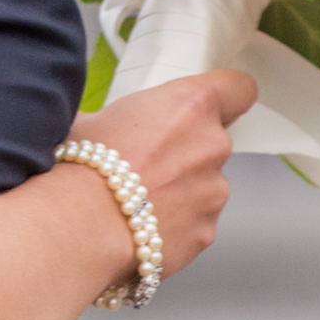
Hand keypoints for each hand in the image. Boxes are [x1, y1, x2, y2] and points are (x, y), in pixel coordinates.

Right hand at [69, 69, 253, 286]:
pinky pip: (194, 223)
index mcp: (190, 105)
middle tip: (144, 162)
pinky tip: (140, 226)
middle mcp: (211, 145)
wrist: (81, 226)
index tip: (215, 104)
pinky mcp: (205, 231)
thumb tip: (99, 122)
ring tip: (136, 201)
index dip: (228, 96)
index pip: (238, 88)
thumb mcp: (90, 118)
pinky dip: (173, 225)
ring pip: (204, 185)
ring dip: (179, 190)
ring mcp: (213, 192)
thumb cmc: (83, 167)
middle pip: (213, 141)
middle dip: (184, 151)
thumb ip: (119, 116)